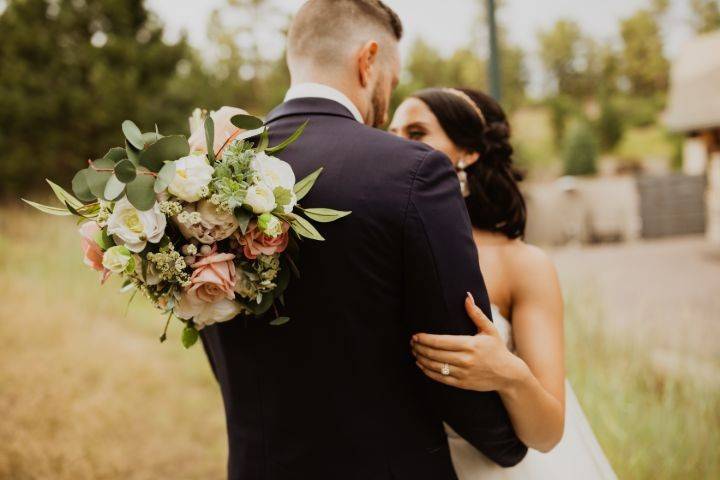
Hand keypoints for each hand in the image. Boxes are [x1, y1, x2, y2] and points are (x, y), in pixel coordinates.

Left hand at [411, 293, 526, 391]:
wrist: (508, 374)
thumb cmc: (497, 349)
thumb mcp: (490, 330)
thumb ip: (476, 313)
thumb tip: (467, 296)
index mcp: (470, 345)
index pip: (440, 342)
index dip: (425, 339)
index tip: (416, 335)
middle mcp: (465, 360)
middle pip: (435, 354)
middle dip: (420, 348)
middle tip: (412, 343)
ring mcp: (463, 373)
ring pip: (435, 366)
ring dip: (421, 359)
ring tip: (414, 352)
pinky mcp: (462, 384)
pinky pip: (440, 378)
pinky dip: (428, 372)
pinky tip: (421, 365)